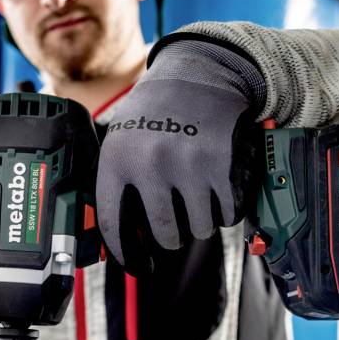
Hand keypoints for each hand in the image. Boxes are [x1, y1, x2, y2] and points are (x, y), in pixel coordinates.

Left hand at [96, 38, 265, 273]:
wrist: (197, 74)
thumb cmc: (155, 111)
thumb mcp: (120, 137)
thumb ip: (115, 180)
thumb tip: (112, 233)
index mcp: (117, 159)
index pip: (114, 223)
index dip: (125, 252)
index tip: (136, 265)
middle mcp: (150, 164)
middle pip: (164, 233)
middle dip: (171, 238)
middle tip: (173, 232)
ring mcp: (187, 166)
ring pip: (198, 228)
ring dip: (200, 224)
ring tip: (196, 204)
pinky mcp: (220, 166)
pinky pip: (226, 214)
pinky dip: (225, 213)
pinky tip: (217, 197)